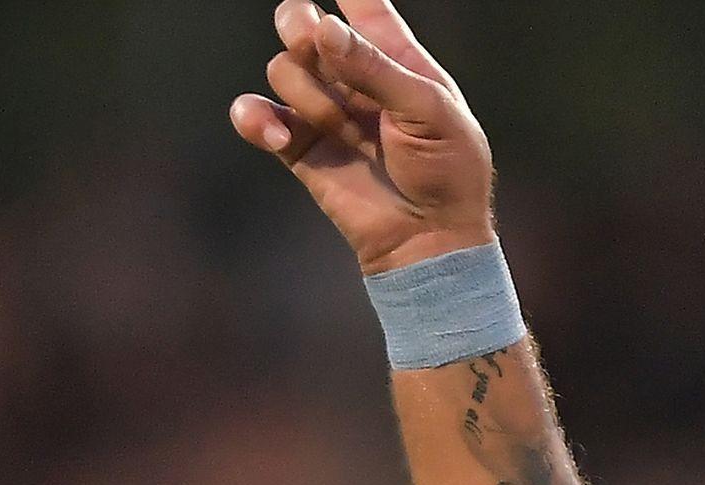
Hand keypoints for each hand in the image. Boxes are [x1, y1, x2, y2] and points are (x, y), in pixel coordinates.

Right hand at [232, 0, 495, 275]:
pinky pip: (259, 116)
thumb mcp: (429, 112)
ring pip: (284, 69)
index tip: (331, 3)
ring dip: (305, 93)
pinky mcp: (301, 148)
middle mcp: (355, 78)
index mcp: (396, 59)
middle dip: (297, 24)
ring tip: (339, 129)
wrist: (432, 241)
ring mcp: (325, 112)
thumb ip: (376, 68)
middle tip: (307, 40)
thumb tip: (325, 28)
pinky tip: (275, 133)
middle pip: (305, 25)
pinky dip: (256, 119)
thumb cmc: (447, 173)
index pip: (364, 7)